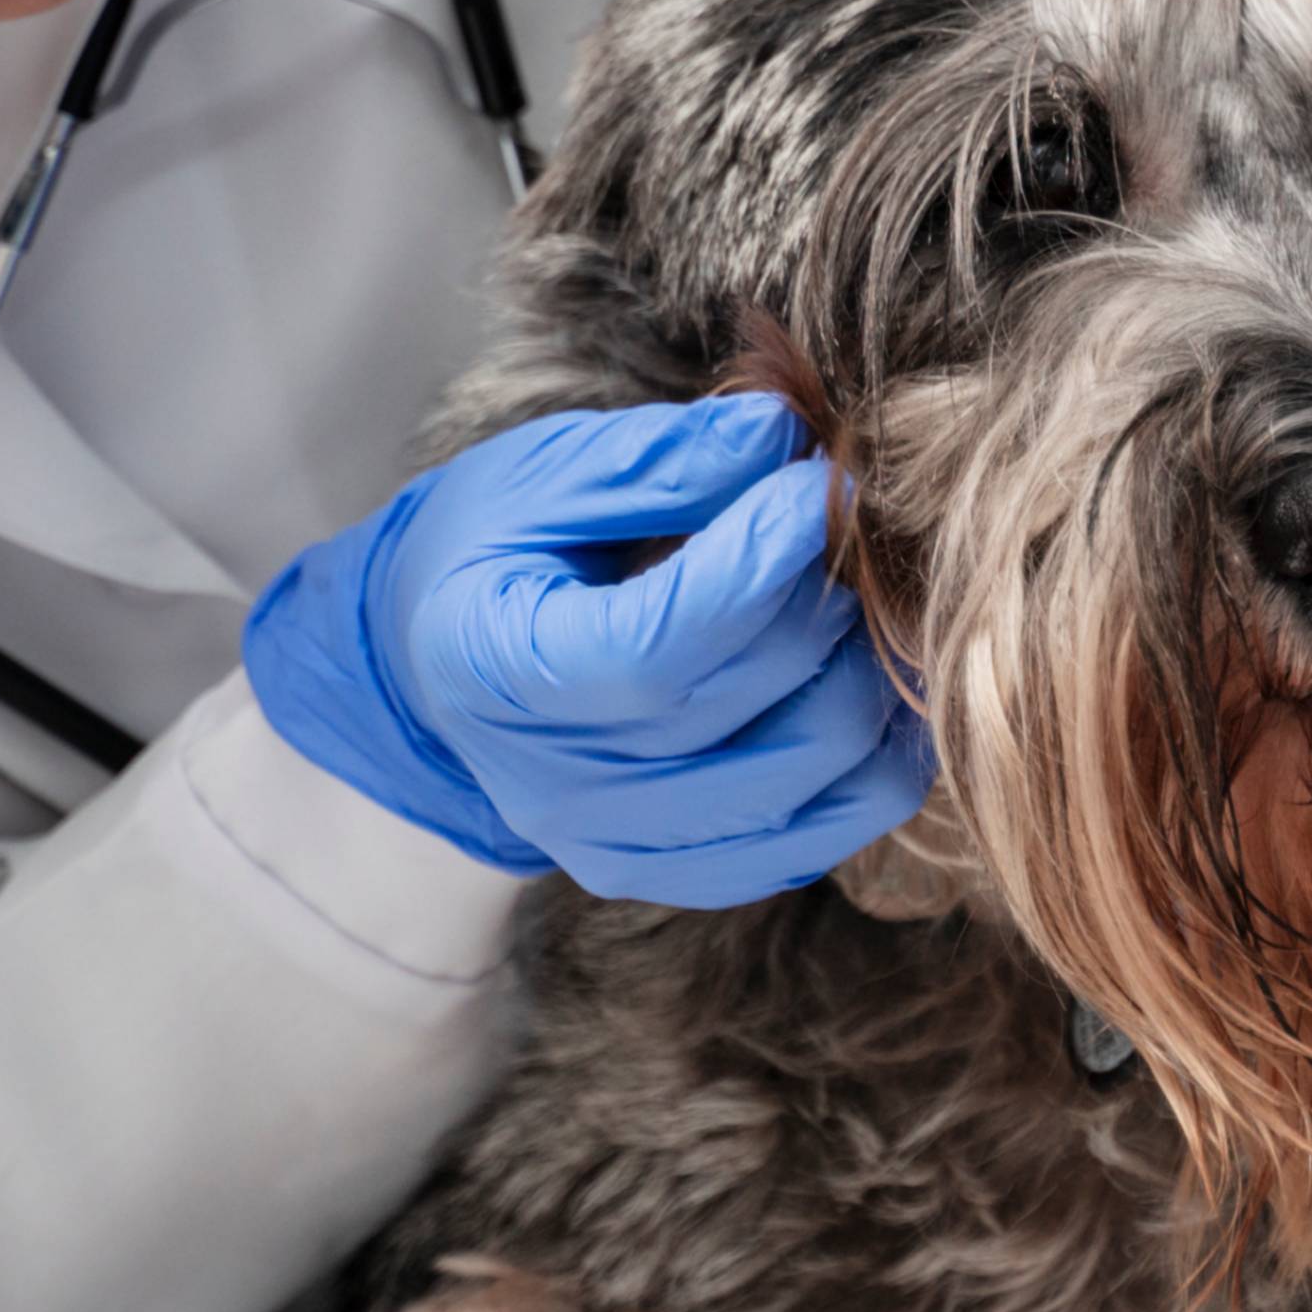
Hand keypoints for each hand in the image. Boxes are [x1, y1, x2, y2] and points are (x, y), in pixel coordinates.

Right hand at [240, 389, 933, 904]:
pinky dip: (871, 755)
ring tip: (857, 596)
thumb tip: (782, 438)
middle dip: (827, 597)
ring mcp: (620, 846)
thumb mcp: (545, 476)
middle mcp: (555, 787)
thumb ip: (662, 462)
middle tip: (847, 523)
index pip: (657, 648)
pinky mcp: (682, 873)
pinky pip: (827, 834)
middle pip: (750, 704)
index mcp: (494, 672)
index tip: (817, 482)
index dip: (758, 561)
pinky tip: (855, 675)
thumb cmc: (494, 552)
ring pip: (814, 776)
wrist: (440, 670)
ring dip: (866, 672)